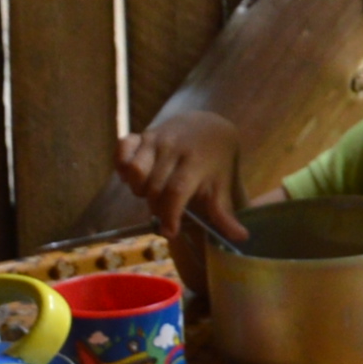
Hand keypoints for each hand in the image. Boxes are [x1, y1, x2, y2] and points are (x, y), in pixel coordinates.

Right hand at [115, 107, 243, 241]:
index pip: (176, 191)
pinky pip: (122, 148)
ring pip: (135, 170)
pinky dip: (121, 165)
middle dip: (156, 208)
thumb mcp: (223, 184)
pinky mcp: (142, 134)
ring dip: (138, 189)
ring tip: (151, 193)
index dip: (170, 214)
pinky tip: (132, 177)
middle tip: (165, 213)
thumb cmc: (216, 161)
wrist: (209, 125)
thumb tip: (241, 238)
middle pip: (154, 186)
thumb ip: (224, 212)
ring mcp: (155, 139)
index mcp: (196, 162)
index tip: (170, 231)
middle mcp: (173, 148)